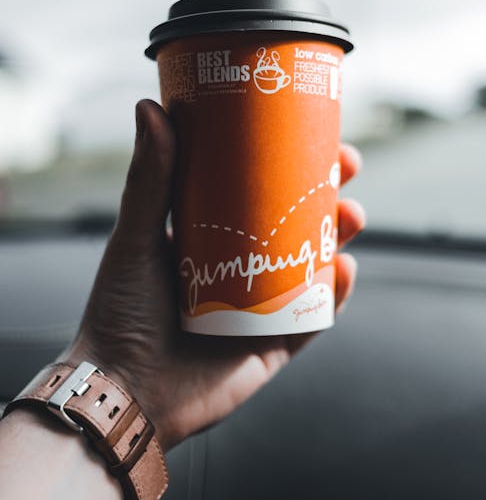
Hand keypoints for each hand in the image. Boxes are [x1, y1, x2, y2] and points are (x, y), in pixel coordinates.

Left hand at [65, 99, 364, 451]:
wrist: (124, 392)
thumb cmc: (120, 313)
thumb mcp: (137, 238)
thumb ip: (149, 178)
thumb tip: (151, 107)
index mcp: (210, 239)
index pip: (258, 191)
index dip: (288, 162)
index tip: (311, 131)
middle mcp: (240, 269)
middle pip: (295, 224)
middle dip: (327, 194)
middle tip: (345, 167)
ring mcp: (261, 308)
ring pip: (314, 266)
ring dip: (341, 237)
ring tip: (352, 215)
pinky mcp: (274, 346)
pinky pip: (315, 319)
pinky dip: (336, 295)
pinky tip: (346, 270)